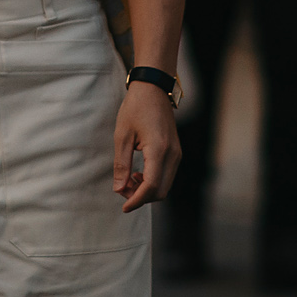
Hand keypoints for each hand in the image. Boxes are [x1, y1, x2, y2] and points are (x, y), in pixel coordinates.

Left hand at [113, 80, 180, 212]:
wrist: (153, 89)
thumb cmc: (135, 108)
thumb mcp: (122, 136)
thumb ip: (121, 165)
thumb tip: (119, 190)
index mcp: (159, 150)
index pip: (151, 186)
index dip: (137, 200)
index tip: (123, 207)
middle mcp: (173, 154)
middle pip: (161, 191)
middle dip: (141, 197)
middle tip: (122, 190)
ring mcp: (177, 154)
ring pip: (165, 185)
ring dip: (147, 190)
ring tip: (128, 180)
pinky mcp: (176, 152)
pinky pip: (167, 176)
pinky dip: (153, 182)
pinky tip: (139, 174)